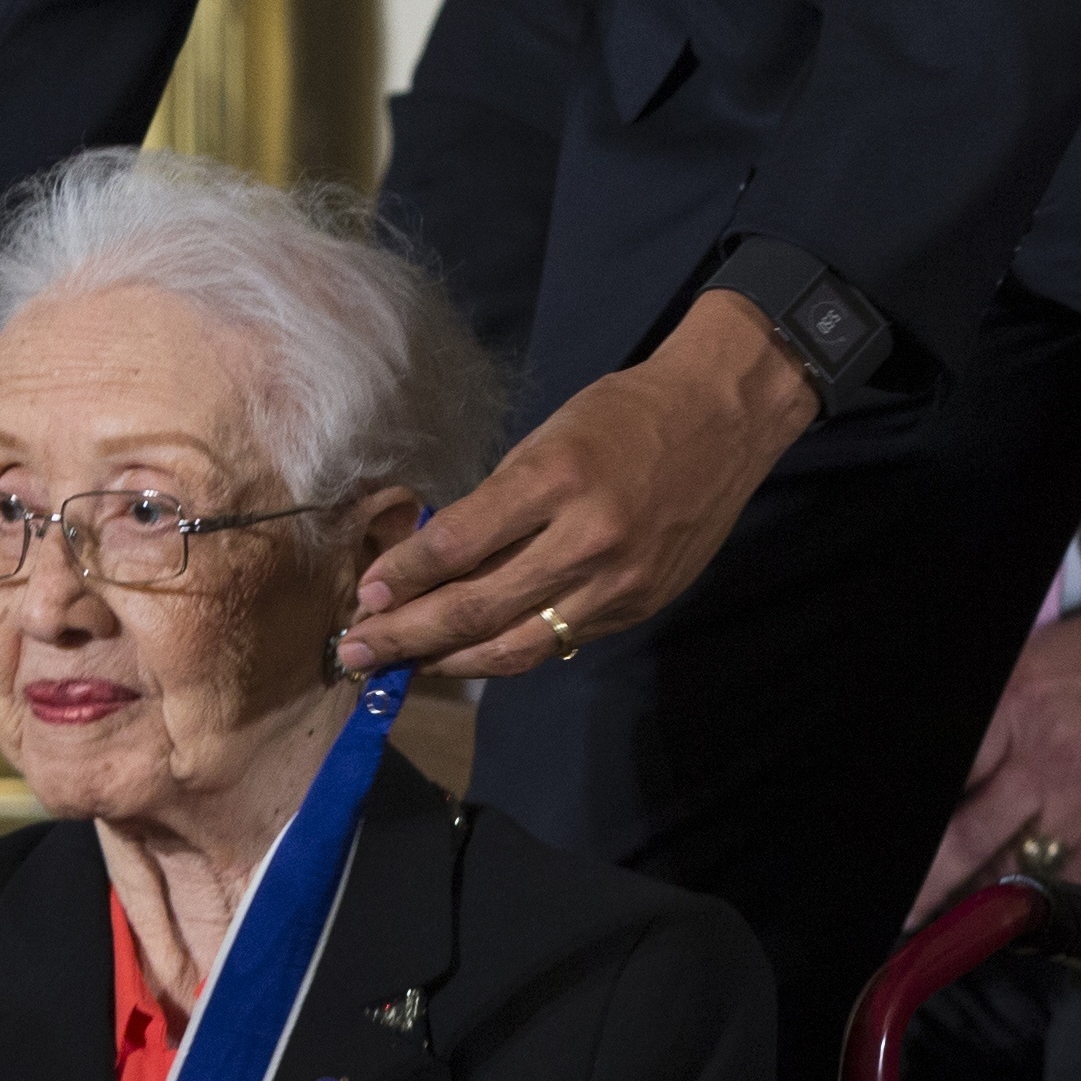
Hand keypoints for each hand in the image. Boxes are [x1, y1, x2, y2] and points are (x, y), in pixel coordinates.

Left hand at [331, 295, 820, 680]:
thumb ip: (496, 503)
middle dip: (407, 635)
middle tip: (355, 651)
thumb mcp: (549, 437)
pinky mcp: (638, 608)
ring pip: (517, 645)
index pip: (459, 546)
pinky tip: (469, 654)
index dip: (404, 578)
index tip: (365, 595)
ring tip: (401, 666)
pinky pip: (558, 642)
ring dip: (449, 661)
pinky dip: (506, 652)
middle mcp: (588, 540)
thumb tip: (432, 560)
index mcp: (557, 479)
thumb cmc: (625, 414)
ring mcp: (618, 583)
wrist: (724, 418)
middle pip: (478, 608)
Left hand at [907, 594, 1080, 921]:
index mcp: (1014, 702)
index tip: (901, 857)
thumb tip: (958, 768)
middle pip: (967, 837)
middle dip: (931, 885)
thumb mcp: (1040, 658)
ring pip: (1017, 869)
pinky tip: (1019, 912)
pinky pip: (1073, 880)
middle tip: (906, 915)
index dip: (920, 828)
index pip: (950, 774)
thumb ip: (996, 714)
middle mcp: (1045, 754)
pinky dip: (1042, 901)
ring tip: (956, 922)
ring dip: (982, 902)